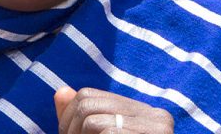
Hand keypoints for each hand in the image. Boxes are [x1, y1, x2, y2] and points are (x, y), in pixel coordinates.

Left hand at [55, 86, 173, 133]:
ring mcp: (160, 127)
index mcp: (145, 114)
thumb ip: (80, 120)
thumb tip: (60, 91)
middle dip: (71, 130)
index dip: (68, 118)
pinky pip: (108, 132)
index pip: (88, 96)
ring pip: (92, 121)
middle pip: (87, 105)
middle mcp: (156, 115)